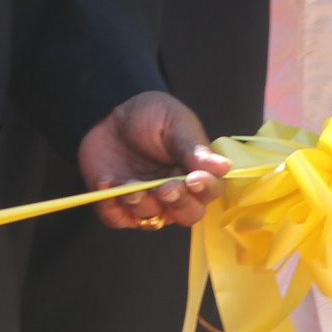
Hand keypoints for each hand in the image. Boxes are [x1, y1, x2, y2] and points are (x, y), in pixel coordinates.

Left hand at [79, 91, 229, 229]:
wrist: (111, 113)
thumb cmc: (150, 116)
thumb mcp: (176, 123)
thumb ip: (195, 149)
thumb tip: (224, 167)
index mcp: (195, 173)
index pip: (209, 192)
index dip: (204, 189)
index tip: (194, 178)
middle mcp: (175, 194)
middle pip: (186, 214)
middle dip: (176, 203)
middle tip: (164, 187)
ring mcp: (146, 203)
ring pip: (151, 219)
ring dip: (141, 203)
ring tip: (128, 183)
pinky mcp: (117, 207)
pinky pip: (116, 218)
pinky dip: (110, 205)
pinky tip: (106, 181)